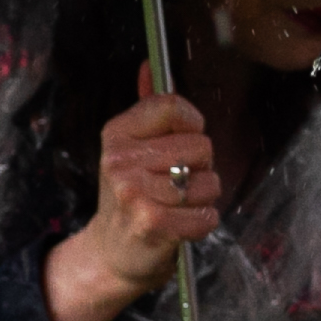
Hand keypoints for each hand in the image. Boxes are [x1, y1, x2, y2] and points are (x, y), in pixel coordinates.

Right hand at [45, 68, 217, 320]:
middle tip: (174, 185)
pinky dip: (202, 223)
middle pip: (201, 145)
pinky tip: (180, 226)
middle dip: (200, 168)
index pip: (173, 106)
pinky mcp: (153, 223)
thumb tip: (152, 66)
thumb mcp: (131, 150)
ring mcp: (135, 192)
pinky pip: (207, 215)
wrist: (111, 254)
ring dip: (202, 198)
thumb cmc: (131, 199)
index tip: (182, 142)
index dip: (191, 124)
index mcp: (118, 134)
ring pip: (209, 182)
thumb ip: (148, 110)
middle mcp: (121, 160)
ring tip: (176, 206)